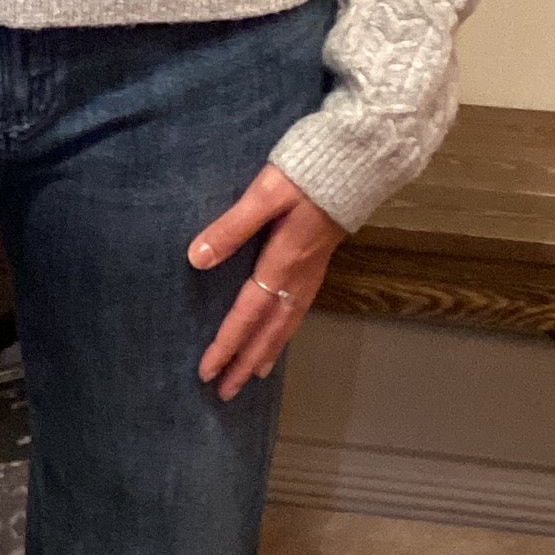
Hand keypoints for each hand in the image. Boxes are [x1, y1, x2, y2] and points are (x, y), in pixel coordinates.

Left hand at [187, 164, 346, 399]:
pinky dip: (285, 332)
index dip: (227, 344)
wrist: (356, 162)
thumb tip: (197, 258)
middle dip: (245, 361)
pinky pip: (298, 311)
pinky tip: (280, 334)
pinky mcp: (319, 263)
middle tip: (225, 392)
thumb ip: (232, 226)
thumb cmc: (306, 173)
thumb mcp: (265, 193)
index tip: (207, 371)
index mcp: (282, 262)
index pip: (247, 313)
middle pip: (269, 330)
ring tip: (252, 376)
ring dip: (267, 352)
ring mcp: (312, 272)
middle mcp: (298, 276)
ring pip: (286, 324)